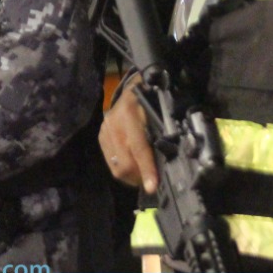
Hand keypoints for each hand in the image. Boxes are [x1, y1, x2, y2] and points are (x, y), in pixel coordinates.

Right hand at [99, 72, 158, 191]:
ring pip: (116, 167)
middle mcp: (114, 122)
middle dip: (140, 177)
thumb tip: (170, 161)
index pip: (139, 148)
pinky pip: (111, 162)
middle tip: (153, 181)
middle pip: (124, 163)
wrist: (134, 85)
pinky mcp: (101, 136)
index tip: (153, 187)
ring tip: (144, 176)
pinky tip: (134, 166)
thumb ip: (163, 134)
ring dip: (132, 176)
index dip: (147, 169)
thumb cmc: (153, 100)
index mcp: (130, 114)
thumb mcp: (160, 112)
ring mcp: (105, 130)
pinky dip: (124, 168)